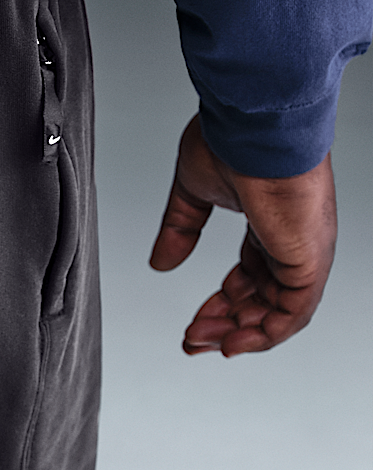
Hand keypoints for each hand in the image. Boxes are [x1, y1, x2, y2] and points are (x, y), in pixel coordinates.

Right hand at [149, 114, 336, 355]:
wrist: (254, 125)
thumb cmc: (232, 140)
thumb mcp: (193, 193)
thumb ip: (180, 230)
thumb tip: (161, 262)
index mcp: (269, 223)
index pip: (251, 276)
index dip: (223, 302)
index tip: (195, 321)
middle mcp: (291, 240)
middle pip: (263, 299)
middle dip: (226, 324)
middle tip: (192, 340)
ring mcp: (304, 252)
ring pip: (279, 313)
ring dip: (239, 334)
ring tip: (202, 343)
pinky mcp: (309, 260)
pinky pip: (294, 313)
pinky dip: (265, 335)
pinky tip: (234, 344)